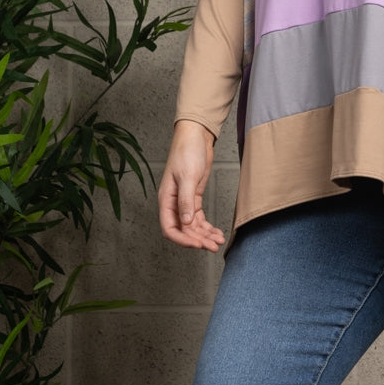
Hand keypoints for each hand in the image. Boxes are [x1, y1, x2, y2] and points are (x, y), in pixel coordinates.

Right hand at [158, 120, 223, 251]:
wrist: (196, 137)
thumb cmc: (186, 152)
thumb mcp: (187, 177)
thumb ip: (186, 201)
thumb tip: (185, 223)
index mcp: (166, 200)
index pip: (170, 228)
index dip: (183, 239)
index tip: (197, 244)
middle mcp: (174, 204)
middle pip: (183, 230)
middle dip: (198, 240)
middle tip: (213, 246)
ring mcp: (184, 202)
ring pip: (192, 227)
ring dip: (204, 236)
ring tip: (218, 242)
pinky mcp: (194, 198)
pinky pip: (199, 219)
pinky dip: (207, 227)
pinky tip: (216, 232)